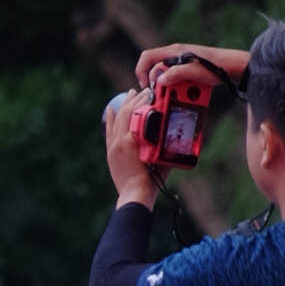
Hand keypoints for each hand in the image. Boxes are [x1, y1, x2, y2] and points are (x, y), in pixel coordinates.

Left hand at [103, 90, 160, 206]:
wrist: (135, 195)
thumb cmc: (152, 179)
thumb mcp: (162, 157)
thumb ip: (166, 141)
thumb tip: (174, 127)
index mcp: (131, 140)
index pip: (135, 112)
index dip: (142, 99)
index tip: (150, 91)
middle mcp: (119, 141)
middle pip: (125, 113)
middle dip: (134, 99)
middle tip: (142, 90)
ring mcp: (113, 147)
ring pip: (116, 120)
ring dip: (123, 105)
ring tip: (130, 94)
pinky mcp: (111, 152)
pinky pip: (109, 131)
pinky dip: (111, 119)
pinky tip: (111, 109)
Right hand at [133, 40, 246, 89]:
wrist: (235, 66)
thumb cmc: (217, 66)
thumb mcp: (194, 72)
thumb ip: (175, 74)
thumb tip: (158, 80)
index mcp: (173, 52)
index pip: (147, 58)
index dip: (141, 72)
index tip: (146, 87)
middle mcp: (175, 56)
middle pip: (155, 70)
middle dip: (158, 85)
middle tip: (166, 95)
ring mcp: (182, 63)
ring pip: (166, 78)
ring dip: (171, 89)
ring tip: (182, 94)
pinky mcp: (188, 69)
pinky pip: (177, 80)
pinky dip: (180, 89)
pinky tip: (190, 92)